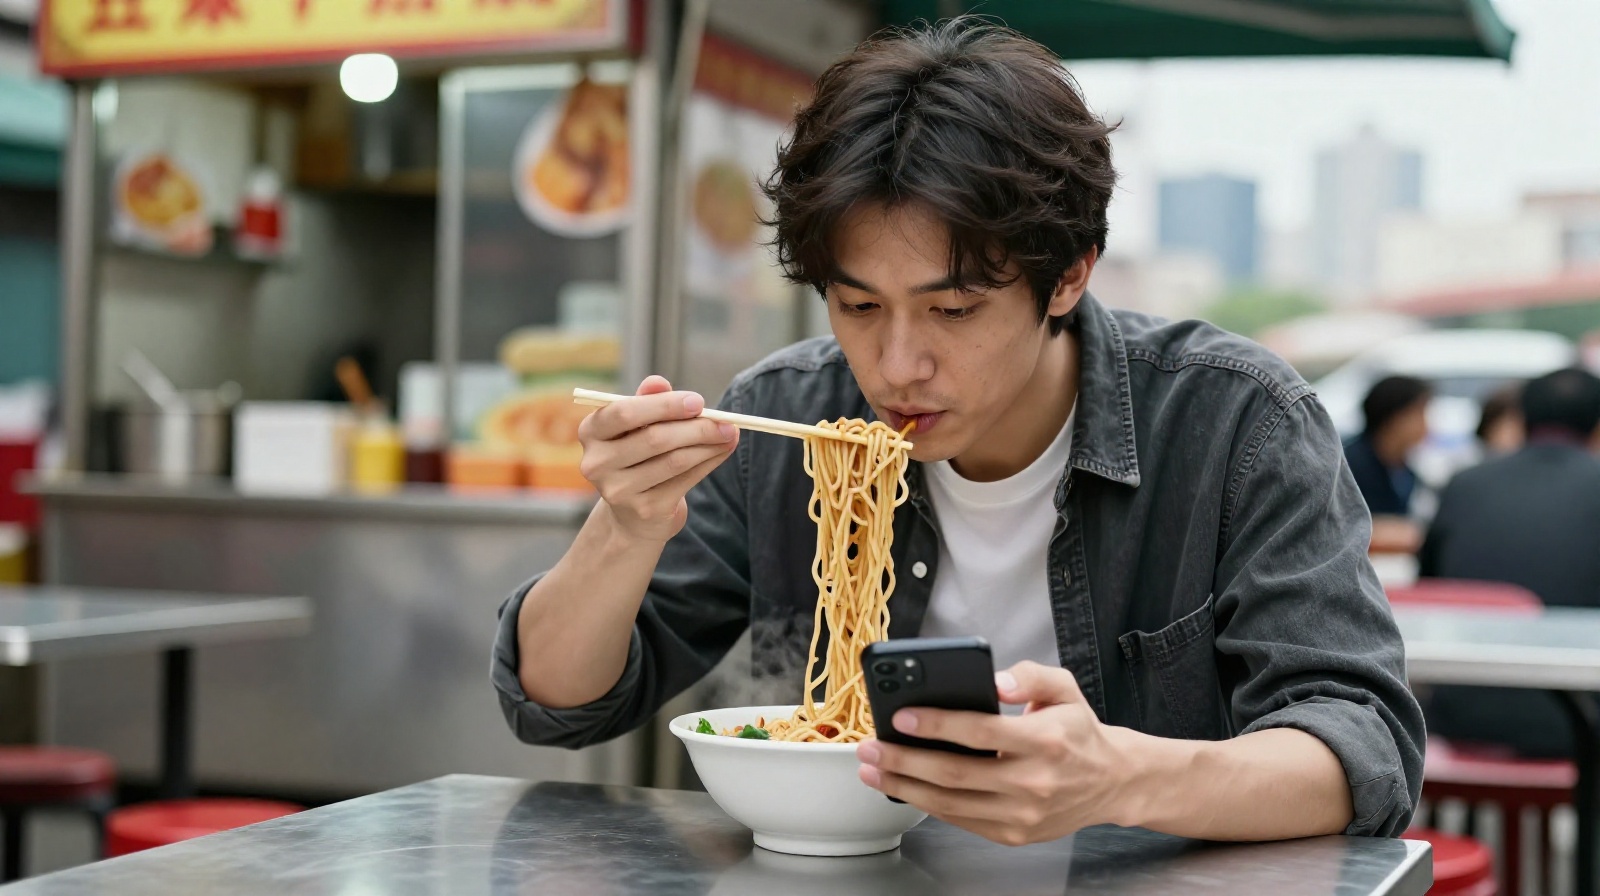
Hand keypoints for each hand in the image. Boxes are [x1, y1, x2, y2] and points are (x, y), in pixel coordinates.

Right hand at [577, 375, 738, 543]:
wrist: (635, 513)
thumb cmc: (638, 455)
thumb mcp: (638, 424)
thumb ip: (647, 400)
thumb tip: (659, 382)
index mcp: (591, 431)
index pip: (625, 412)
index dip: (664, 405)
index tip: (698, 401)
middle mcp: (597, 462)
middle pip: (654, 438)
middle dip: (696, 427)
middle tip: (726, 421)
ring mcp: (618, 490)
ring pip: (674, 460)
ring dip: (708, 445)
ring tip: (729, 434)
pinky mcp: (644, 510)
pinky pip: (685, 480)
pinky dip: (709, 462)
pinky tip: (722, 450)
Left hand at [855, 661, 1132, 845]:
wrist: (1111, 782)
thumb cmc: (1078, 732)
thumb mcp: (1064, 688)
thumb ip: (1031, 675)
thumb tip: (996, 680)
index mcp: (1045, 741)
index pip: (980, 732)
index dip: (937, 724)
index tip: (901, 716)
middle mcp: (1034, 781)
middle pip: (955, 773)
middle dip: (904, 760)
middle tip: (870, 747)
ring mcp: (1023, 814)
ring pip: (951, 804)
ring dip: (905, 787)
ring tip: (874, 770)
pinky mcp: (1014, 834)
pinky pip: (961, 820)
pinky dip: (928, 805)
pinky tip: (904, 788)